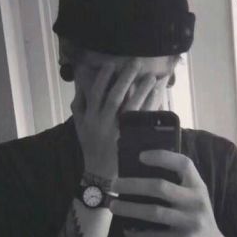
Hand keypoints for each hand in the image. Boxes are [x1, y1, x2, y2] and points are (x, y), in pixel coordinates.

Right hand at [71, 59, 165, 179]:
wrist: (100, 172)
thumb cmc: (90, 145)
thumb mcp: (80, 126)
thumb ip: (79, 105)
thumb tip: (81, 84)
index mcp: (90, 118)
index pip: (95, 94)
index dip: (103, 78)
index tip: (112, 64)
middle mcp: (103, 123)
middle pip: (114, 97)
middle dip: (125, 79)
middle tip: (136, 63)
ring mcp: (118, 132)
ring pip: (130, 108)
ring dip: (142, 91)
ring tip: (152, 77)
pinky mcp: (131, 140)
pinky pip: (142, 121)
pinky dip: (150, 108)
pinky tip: (157, 97)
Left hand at [109, 150, 223, 236]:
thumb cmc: (195, 219)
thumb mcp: (194, 199)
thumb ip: (178, 186)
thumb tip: (138, 175)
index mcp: (198, 187)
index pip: (184, 164)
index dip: (163, 157)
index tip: (141, 156)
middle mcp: (196, 201)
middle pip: (161, 187)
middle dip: (134, 185)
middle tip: (114, 184)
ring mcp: (192, 222)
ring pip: (154, 212)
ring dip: (130, 208)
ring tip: (113, 205)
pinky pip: (155, 236)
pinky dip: (138, 233)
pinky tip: (127, 231)